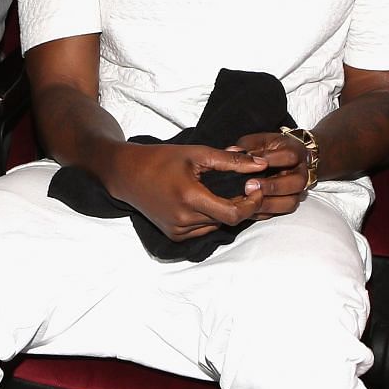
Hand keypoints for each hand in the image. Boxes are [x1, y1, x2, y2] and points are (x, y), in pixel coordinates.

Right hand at [103, 143, 266, 241]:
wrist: (127, 174)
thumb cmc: (161, 159)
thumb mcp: (197, 153)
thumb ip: (231, 161)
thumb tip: (261, 164)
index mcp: (190, 198)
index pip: (234, 214)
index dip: (251, 204)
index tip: (257, 188)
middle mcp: (183, 219)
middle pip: (227, 220)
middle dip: (241, 205)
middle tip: (246, 188)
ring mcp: (177, 231)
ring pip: (215, 226)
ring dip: (225, 212)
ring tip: (224, 192)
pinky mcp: (173, 235)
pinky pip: (202, 230)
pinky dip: (210, 218)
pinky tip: (205, 202)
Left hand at [229, 131, 309, 218]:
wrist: (274, 160)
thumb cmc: (264, 149)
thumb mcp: (255, 142)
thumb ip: (246, 147)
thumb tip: (234, 152)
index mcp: (295, 151)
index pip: (291, 156)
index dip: (273, 160)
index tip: (256, 163)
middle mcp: (300, 171)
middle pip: (297, 182)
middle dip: (273, 186)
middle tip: (250, 186)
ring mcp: (297, 190)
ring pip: (291, 201)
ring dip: (269, 203)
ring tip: (249, 200)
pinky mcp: (288, 202)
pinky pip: (281, 213)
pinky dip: (266, 212)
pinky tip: (251, 210)